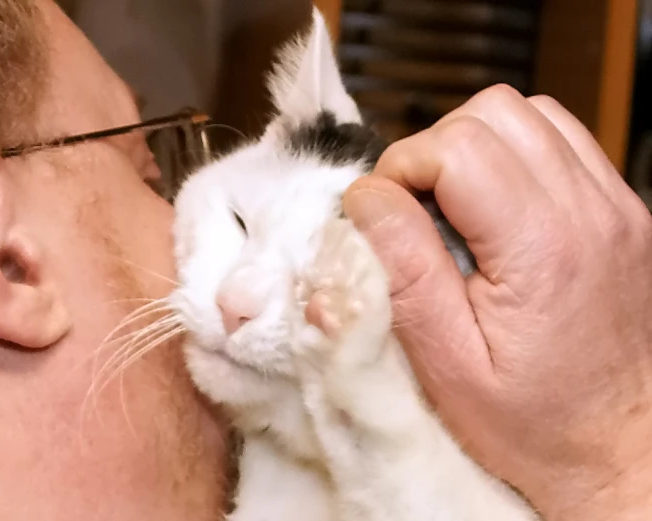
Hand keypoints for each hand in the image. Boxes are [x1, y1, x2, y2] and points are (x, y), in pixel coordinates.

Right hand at [342, 84, 651, 520]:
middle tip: (416, 211)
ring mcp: (616, 206)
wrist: (623, 449)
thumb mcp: (449, 366)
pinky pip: (560, 141)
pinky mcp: (622, 211)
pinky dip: (513, 156)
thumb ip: (405, 273)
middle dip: (434, 150)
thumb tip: (366, 201)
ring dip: (473, 147)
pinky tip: (494, 209)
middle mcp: (592, 213)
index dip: (402, 169)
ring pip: (529, 114)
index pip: (456, 147)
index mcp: (545, 249)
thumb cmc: (538, 425)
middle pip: (493, 113)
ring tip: (454, 208)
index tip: (385, 216)